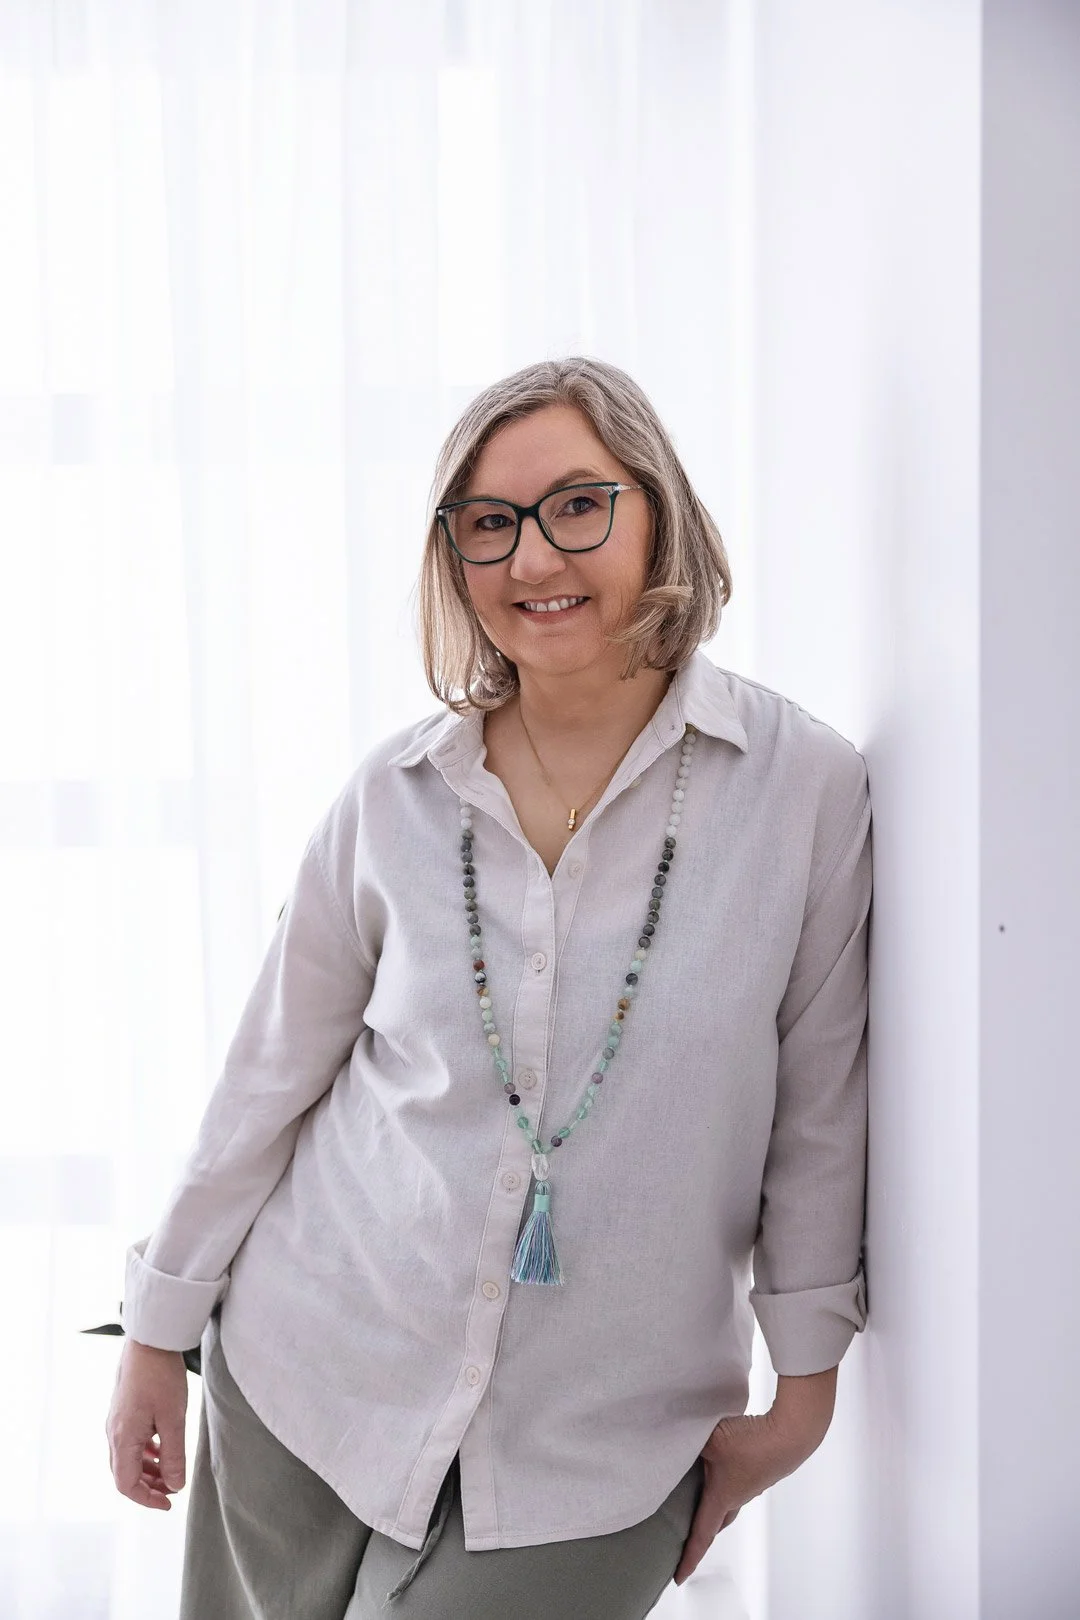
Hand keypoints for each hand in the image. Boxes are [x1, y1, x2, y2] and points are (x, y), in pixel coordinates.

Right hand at [106, 1338, 189, 1510]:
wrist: (150, 1340)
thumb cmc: (161, 1376)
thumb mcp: (174, 1419)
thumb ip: (174, 1456)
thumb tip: (175, 1486)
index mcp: (123, 1438)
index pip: (126, 1484)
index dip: (146, 1499)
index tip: (169, 1503)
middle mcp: (113, 1433)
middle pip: (125, 1473)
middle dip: (148, 1486)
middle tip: (173, 1490)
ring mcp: (116, 1421)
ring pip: (127, 1458)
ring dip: (148, 1470)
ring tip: (171, 1472)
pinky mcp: (123, 1411)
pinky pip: (130, 1442)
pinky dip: (146, 1453)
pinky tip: (163, 1449)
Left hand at [672, 1409, 821, 1585]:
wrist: (790, 1436)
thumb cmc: (753, 1443)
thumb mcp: (711, 1440)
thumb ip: (688, 1440)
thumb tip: (674, 1439)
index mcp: (722, 1497)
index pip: (701, 1535)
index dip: (689, 1558)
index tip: (679, 1576)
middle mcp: (738, 1496)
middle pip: (716, 1522)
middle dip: (702, 1533)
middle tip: (687, 1540)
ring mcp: (752, 1484)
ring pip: (729, 1501)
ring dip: (714, 1503)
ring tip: (699, 1495)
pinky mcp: (760, 1470)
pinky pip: (739, 1481)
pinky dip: (727, 1480)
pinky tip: (723, 1463)